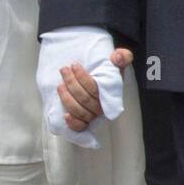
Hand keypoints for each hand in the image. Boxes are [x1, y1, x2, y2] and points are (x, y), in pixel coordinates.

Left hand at [37, 26, 132, 148]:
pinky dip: (73, 123)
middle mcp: (101, 107)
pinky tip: (66, 115)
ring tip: (60, 84)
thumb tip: (117, 57)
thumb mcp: (115, 61)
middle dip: (71, 83)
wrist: (95, 77)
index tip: (74, 65)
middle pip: (85, 100)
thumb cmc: (104, 72)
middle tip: (64, 70)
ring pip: (79, 111)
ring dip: (67, 97)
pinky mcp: (82, 121)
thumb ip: (122, 56)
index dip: (82, 78)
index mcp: (111, 94)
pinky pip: (80, 128)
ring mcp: (92, 115)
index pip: (95, 89)